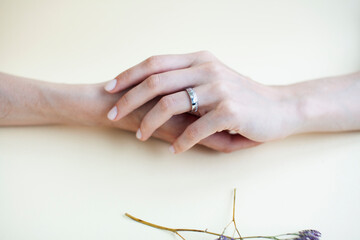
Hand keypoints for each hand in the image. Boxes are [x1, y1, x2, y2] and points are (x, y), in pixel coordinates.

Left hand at [104, 51, 299, 152]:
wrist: (280, 108)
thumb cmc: (243, 96)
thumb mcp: (214, 78)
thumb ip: (188, 78)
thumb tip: (154, 87)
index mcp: (199, 60)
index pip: (155, 63)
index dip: (129, 75)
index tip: (110, 88)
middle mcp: (206, 69)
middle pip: (155, 81)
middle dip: (129, 99)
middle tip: (113, 113)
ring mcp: (219, 89)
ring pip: (171, 103)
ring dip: (150, 122)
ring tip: (141, 135)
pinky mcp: (230, 111)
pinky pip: (196, 128)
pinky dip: (181, 141)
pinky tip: (174, 150)